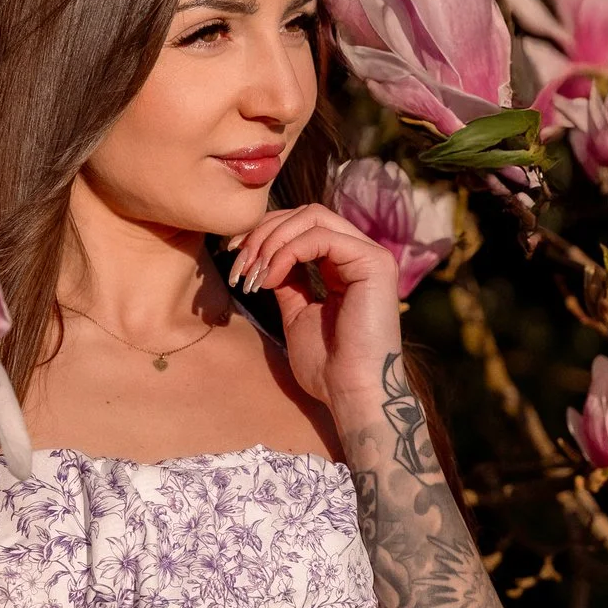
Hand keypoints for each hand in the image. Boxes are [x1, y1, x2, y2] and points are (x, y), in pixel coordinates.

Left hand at [225, 204, 401, 412]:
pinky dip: (287, 251)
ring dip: (272, 240)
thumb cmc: (326, 365)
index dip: (265, 233)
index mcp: (345, 265)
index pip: (303, 225)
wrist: (350, 393)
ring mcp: (371, 255)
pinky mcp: (374, 263)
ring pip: (312, 217)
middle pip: (305, 214)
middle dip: (264, 232)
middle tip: (238, 262)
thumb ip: (287, 281)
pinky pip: (320, 236)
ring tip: (253, 274)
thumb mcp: (296, 313)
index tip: (234, 256)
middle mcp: (361, 254)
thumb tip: (264, 257)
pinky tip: (271, 278)